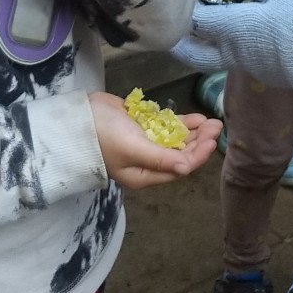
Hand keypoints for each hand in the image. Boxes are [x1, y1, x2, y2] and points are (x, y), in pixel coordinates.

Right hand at [89, 92, 221, 189]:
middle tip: (217, 126)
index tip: (212, 139)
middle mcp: (147, 161)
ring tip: (211, 121)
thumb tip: (187, 169)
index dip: (198, 155)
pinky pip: (165, 126)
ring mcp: (144, 143)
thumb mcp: (133, 149)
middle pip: (180, 154)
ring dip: (193, 132)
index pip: (179, 168)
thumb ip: (161, 159)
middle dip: (199, 141)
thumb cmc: (104, 136)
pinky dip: (180, 122)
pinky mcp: (141, 126)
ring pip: (175, 139)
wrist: (76, 118)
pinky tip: (195, 118)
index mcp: (144, 174)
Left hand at [170, 0, 292, 103]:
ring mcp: (255, 68)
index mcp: (232, 29)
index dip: (185, 7)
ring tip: (210, 27)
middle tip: (171, 35)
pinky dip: (236, 48)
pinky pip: (245, 60)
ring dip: (211, 45)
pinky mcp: (273, 75)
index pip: (196, 21)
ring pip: (221, 58)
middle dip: (181, 45)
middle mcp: (236, 53)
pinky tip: (247, 34)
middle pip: (197, 55)